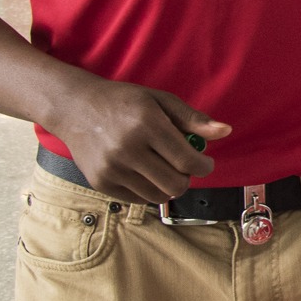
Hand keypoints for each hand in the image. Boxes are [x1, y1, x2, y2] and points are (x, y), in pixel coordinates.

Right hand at [49, 79, 229, 202]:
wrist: (75, 108)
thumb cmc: (124, 102)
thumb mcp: (161, 100)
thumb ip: (193, 119)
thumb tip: (225, 132)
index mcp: (147, 125)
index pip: (188, 161)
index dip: (204, 166)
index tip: (205, 162)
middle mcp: (127, 149)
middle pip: (175, 184)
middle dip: (188, 178)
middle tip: (184, 167)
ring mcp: (111, 169)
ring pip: (158, 196)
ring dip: (169, 186)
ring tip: (165, 168)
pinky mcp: (100, 183)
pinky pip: (138, 199)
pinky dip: (148, 190)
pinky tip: (145, 172)